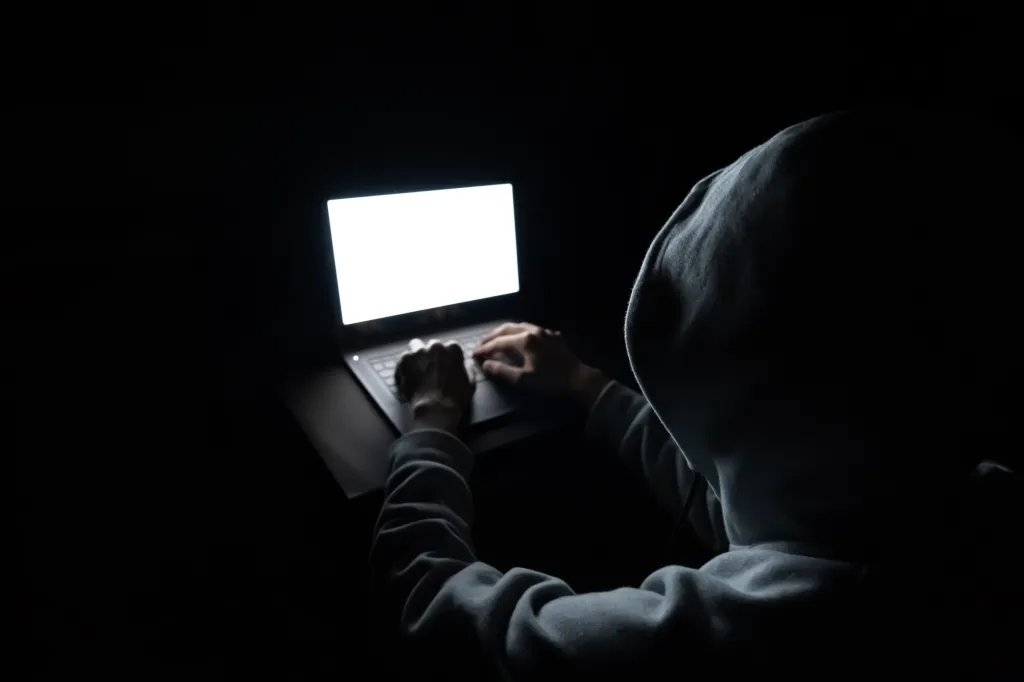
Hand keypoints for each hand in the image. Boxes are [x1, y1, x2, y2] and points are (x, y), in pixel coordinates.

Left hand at [396, 339, 474, 432]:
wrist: (435, 409)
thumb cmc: (455, 398)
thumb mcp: (470, 383)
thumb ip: (468, 370)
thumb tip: (466, 366)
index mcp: (453, 348)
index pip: (450, 347)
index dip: (447, 358)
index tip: (445, 367)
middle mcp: (436, 345)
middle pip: (432, 345)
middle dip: (431, 354)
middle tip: (431, 369)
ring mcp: (419, 351)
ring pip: (415, 346)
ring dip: (417, 355)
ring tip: (417, 369)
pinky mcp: (405, 359)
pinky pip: (403, 359)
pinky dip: (405, 366)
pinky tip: (407, 377)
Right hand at [472, 322, 609, 407]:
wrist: (578, 378)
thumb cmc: (550, 380)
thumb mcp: (524, 379)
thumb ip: (503, 371)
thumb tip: (486, 364)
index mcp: (525, 340)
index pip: (499, 342)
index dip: (485, 348)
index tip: (475, 353)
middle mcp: (533, 330)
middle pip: (507, 328)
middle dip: (493, 335)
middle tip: (483, 343)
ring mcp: (544, 331)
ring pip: (520, 325)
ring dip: (505, 331)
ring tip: (497, 338)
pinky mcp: (553, 335)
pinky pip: (532, 329)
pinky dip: (520, 332)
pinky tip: (519, 339)